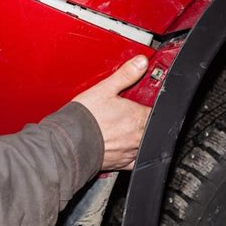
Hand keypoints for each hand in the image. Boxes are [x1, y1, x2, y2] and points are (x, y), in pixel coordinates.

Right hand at [73, 55, 150, 169]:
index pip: (155, 109)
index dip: (149, 104)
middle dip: (144, 120)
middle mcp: (138, 136)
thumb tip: (141, 62)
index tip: (141, 102)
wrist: (70, 143)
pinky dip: (132, 154)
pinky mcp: (121, 163)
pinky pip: (135, 160)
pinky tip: (123, 148)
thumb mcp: (105, 89)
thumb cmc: (86, 118)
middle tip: (128, 114)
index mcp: (138, 117)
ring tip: (122, 129)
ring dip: (137, 136)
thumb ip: (126, 74)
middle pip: (151, 126)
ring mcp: (130, 151)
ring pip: (143, 143)